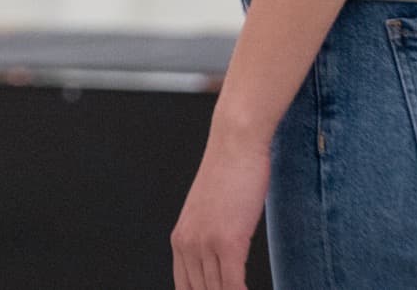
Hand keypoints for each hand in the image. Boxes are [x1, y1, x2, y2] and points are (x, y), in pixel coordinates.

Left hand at [170, 122, 268, 289]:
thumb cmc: (229, 173)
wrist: (235, 142)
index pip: (185, 288)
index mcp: (180, 239)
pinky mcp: (228, 242)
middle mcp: (187, 244)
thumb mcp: (211, 212)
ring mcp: (206, 244)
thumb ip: (209, 238)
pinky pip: (233, 286)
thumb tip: (223, 262)